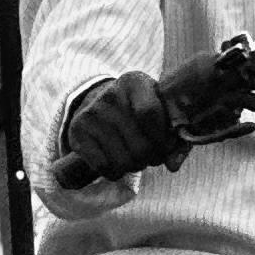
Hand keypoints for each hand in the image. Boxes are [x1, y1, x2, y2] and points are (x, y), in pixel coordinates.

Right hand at [50, 45, 254, 191]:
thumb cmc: (139, 111)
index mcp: (135, 83)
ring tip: (134, 156)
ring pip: (123, 161)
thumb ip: (176, 138)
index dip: (162, 138)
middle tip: (150, 154)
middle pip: (140, 145)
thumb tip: (172, 166)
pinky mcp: (78, 131)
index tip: (166, 145)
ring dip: (134, 166)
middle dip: (151, 158)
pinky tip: (116, 160)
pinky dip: (115, 172)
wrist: (97, 102)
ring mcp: (92, 113)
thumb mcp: (160, 112)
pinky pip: (104, 167)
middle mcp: (110, 94)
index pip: (150, 114)